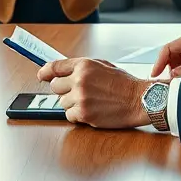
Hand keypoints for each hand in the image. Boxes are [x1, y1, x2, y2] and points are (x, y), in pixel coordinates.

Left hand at [37, 58, 152, 128]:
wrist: (139, 99)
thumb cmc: (124, 83)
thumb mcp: (102, 66)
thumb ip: (81, 67)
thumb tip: (62, 71)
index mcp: (84, 65)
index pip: (55, 67)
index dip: (45, 72)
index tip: (41, 76)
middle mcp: (80, 80)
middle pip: (55, 87)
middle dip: (63, 90)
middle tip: (77, 92)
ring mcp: (81, 97)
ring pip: (62, 103)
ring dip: (72, 104)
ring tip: (90, 102)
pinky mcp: (84, 113)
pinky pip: (69, 116)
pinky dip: (77, 115)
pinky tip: (91, 110)